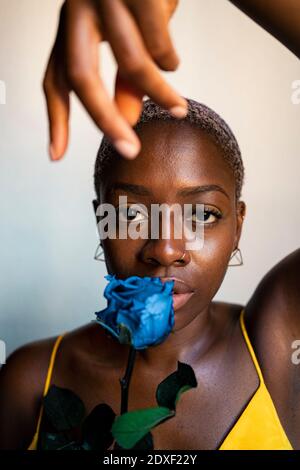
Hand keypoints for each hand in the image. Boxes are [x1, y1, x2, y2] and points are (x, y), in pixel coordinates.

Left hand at [43, 0, 186, 160]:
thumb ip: (125, 84)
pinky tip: (173, 62)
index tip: (57, 155)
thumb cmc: (142, 3)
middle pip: (79, 73)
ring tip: (178, 109)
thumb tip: (126, 120)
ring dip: (159, 93)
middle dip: (105, 119)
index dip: (56, 119)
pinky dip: (170, 60)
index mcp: (71, 26)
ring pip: (131, 60)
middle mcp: (78, 7)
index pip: (54, 77)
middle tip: (129, 150)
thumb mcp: (128, 46)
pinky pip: (159, 41)